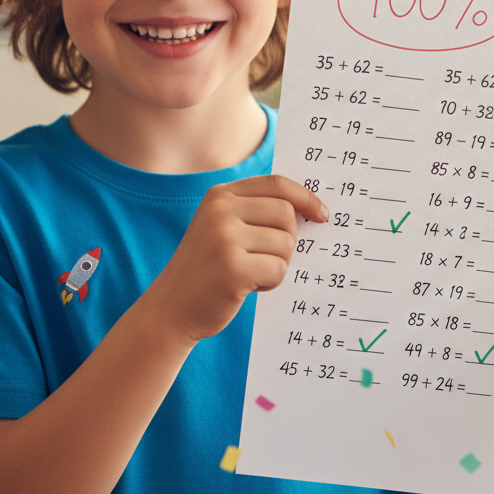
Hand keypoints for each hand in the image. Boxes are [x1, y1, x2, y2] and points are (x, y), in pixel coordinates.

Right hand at [144, 175, 328, 343]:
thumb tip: (308, 208)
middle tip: (263, 259)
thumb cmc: (206, 270)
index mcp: (220, 195)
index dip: (305, 197)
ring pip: (286, 244)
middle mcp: (221, 210)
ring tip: (250, 274)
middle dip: (286, 241)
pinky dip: (271, 282)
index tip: (322, 214)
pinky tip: (247, 287)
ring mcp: (225, 238)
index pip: (277, 185)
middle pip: (287, 215)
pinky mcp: (233, 268)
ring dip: (277, 265)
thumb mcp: (221, 227)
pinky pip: (279, 269)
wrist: (171, 308)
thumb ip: (255, 212)